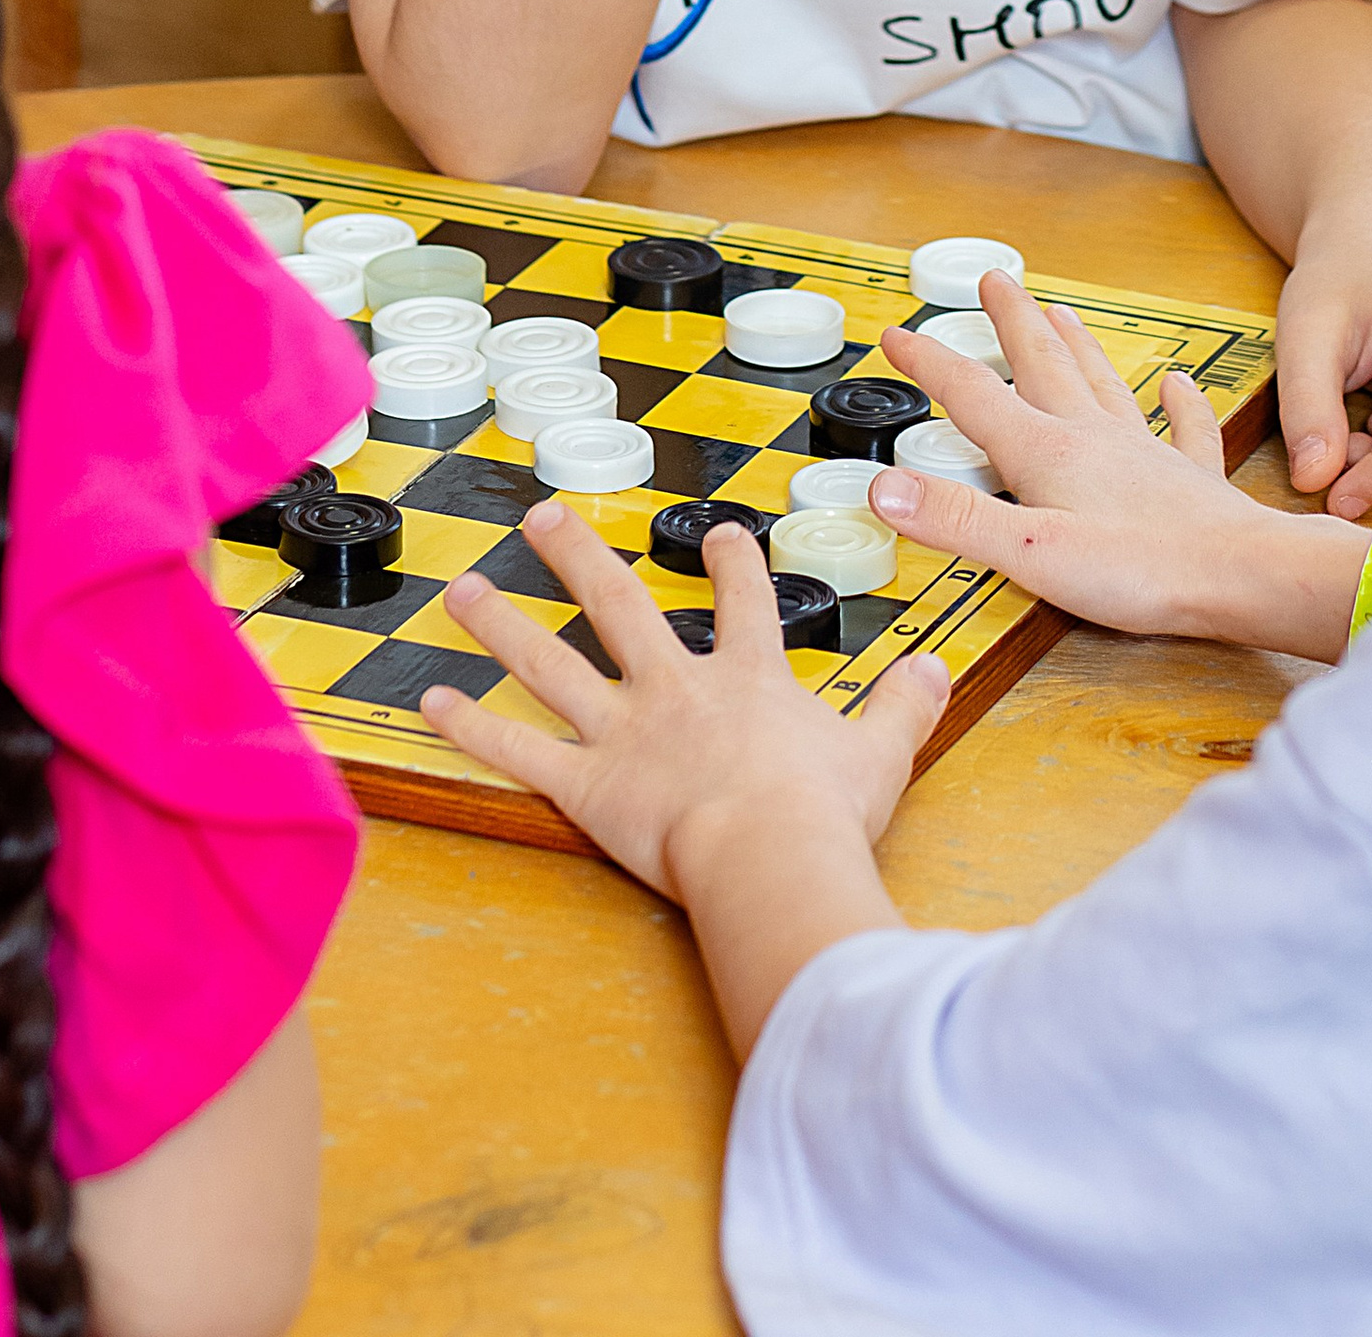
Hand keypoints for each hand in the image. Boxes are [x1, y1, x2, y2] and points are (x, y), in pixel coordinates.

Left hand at [419, 495, 945, 896]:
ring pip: (551, 664)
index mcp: (748, 679)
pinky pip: (521, 752)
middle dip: (579, 555)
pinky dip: (475, 729)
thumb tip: (938, 670)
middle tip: (545, 515)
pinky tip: (432, 701)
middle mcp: (676, 688)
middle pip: (618, 605)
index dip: (732, 565)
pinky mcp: (588, 786)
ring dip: (503, 624)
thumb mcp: (883, 753)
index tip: (719, 533)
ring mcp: (624, 732)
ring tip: (465, 589)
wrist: (770, 856)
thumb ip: (906, 706)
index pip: (744, 604)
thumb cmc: (825, 815)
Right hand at [871, 274, 1366, 660]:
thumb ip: (955, 519)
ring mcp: (1144, 454)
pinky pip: (1183, 430)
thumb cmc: (1144, 570)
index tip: (897, 333)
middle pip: (1042, 364)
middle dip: (1011, 321)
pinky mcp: (1190, 480)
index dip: (929, 362)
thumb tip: (883, 488)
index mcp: (1048, 452)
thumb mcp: (1029, 553)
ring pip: (1101, 383)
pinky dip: (1180, 404)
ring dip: (1076, 345)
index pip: (973, 395)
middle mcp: (1094, 438)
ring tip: (1060, 311)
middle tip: (994, 279)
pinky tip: (1178, 383)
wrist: (1243, 574)